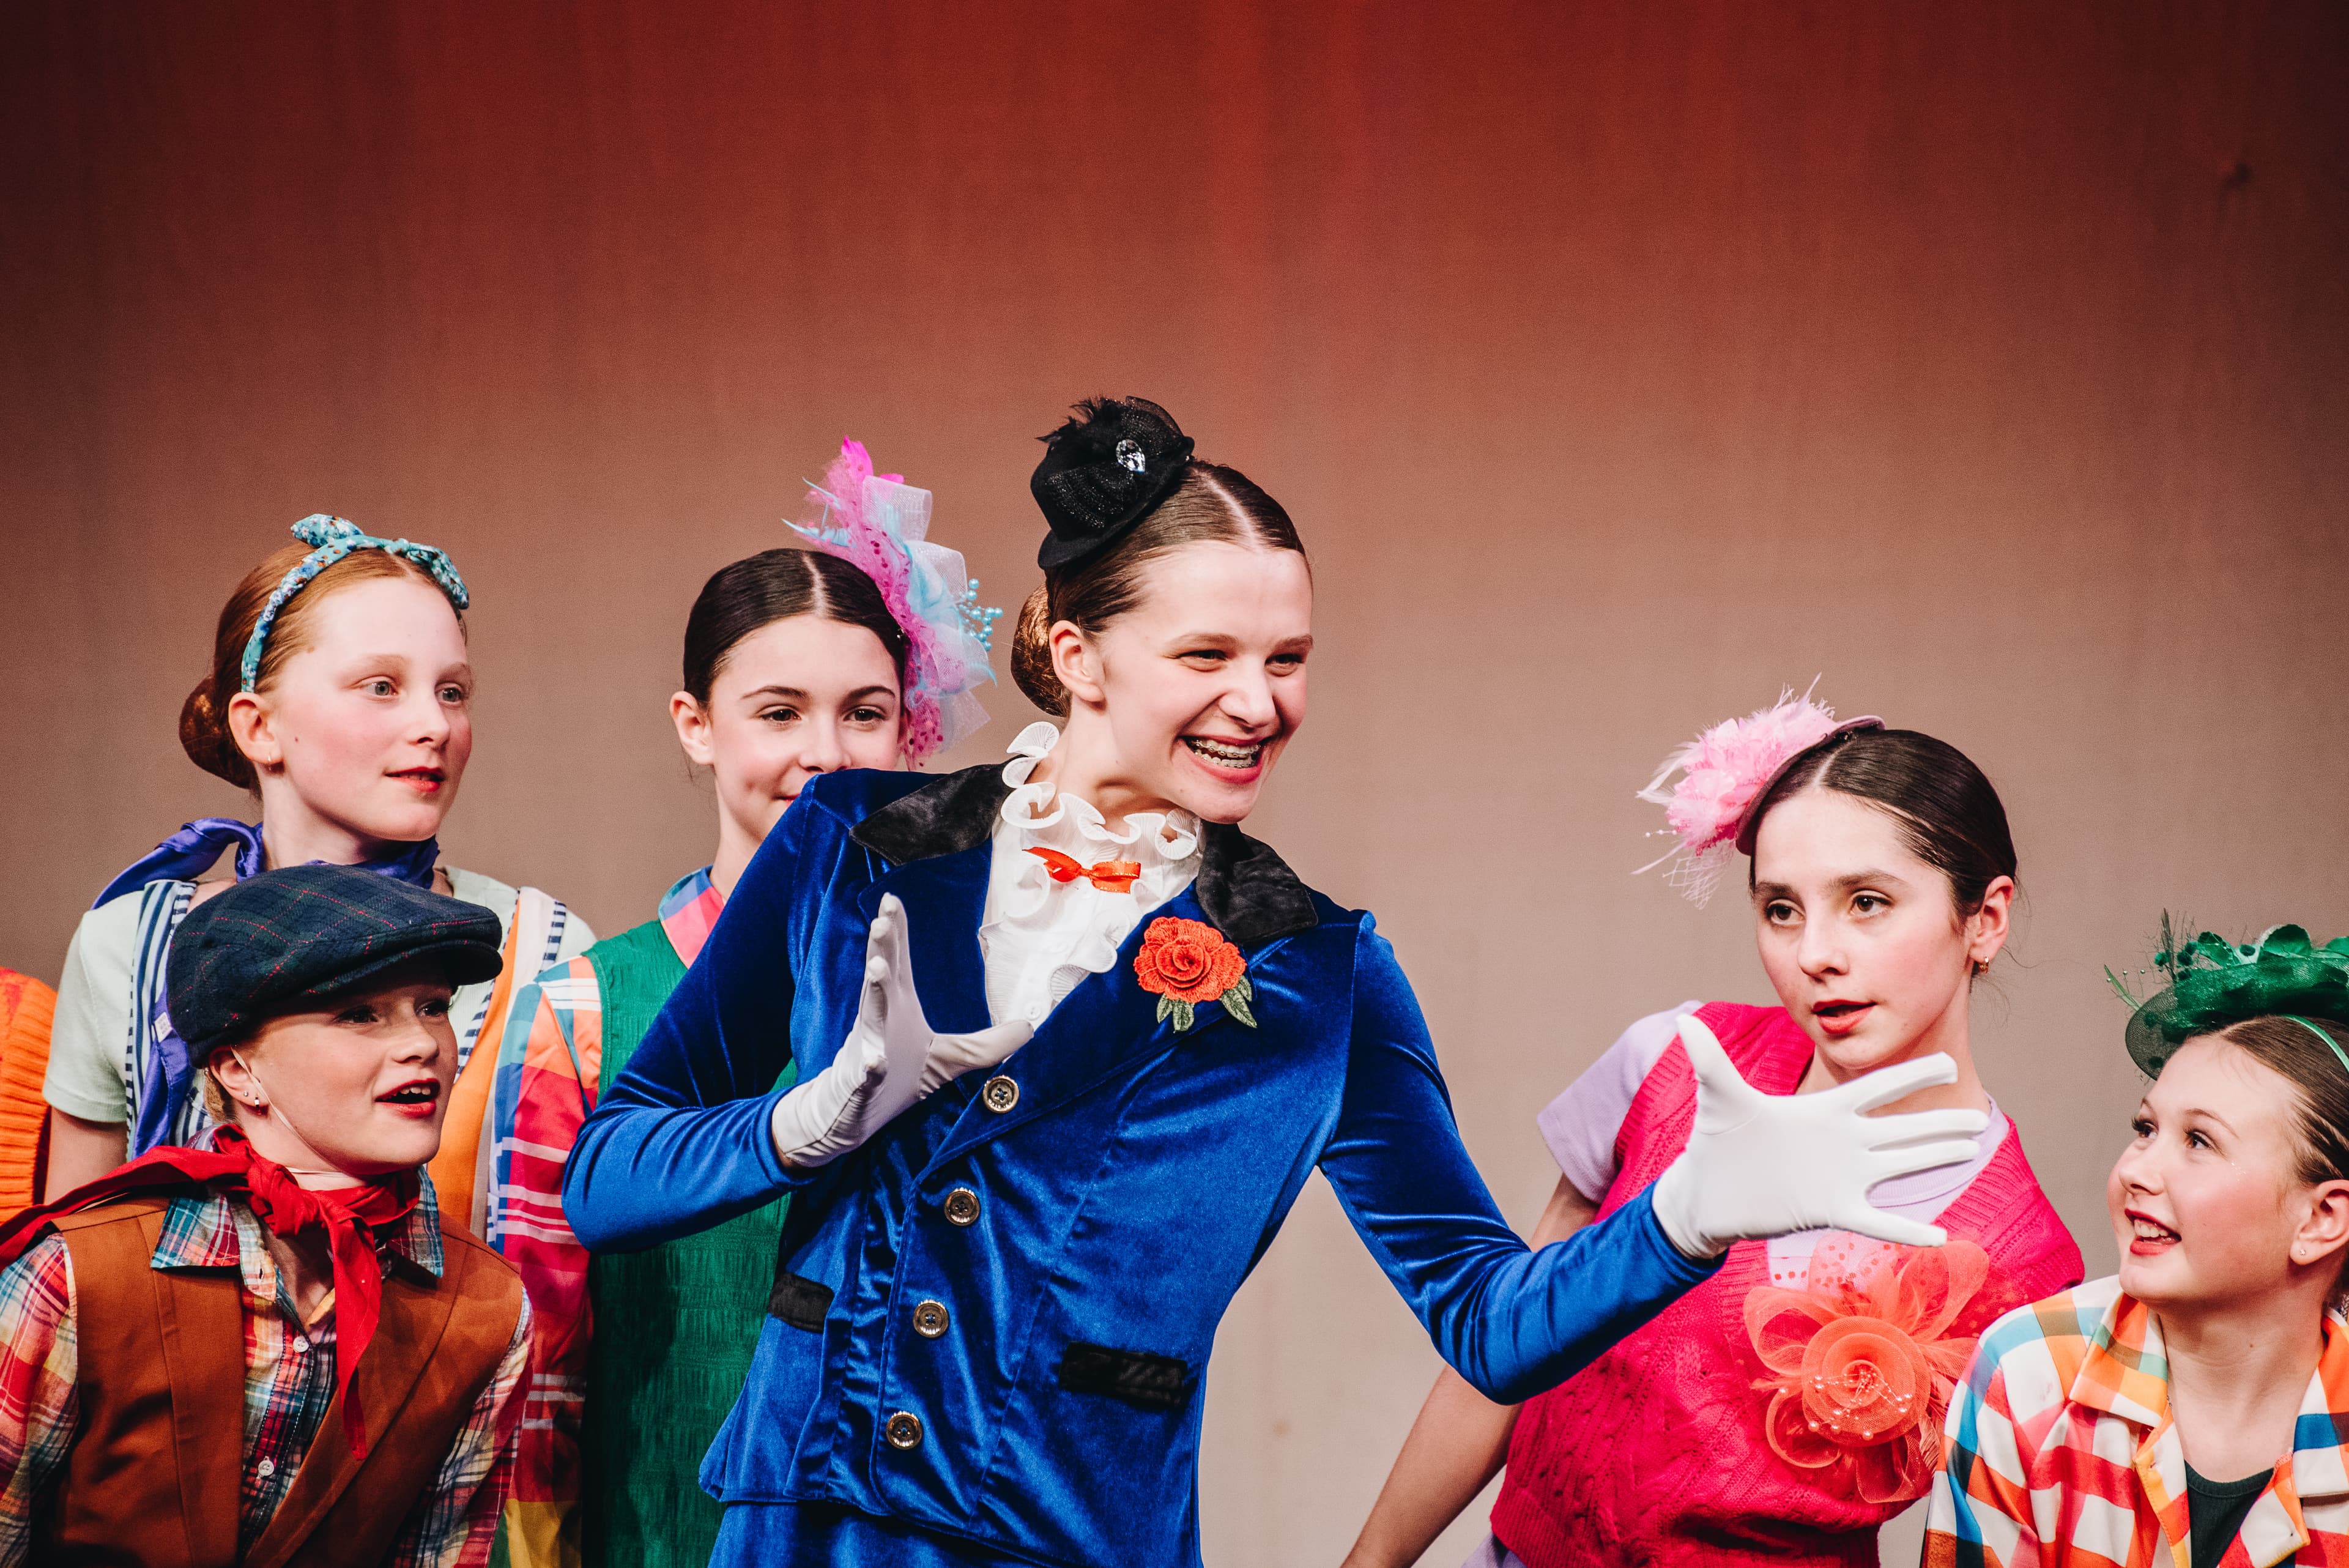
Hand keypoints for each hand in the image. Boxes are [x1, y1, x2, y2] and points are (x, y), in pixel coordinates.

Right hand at [769, 895, 1032, 1166]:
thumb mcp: (952, 1059)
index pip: (897, 960)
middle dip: (881, 946)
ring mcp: (869, 1046)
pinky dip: (869, 1066)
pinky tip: (873, 1061)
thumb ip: (989, 1045)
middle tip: (883, 920)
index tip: (893, 899)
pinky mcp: (863, 1079)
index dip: (897, 930)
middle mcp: (880, 1018)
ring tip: (877, 968)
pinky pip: (866, 1072)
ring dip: (873, 989)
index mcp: (897, 1005)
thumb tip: (1030, 1027)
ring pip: (869, 1013)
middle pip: (880, 974)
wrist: (855, 1112)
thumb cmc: (898, 1075)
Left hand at [1649, 1014, 1988, 1257]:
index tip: (1949, 1061)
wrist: (1706, 1192)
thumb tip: (1685, 1022)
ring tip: (1971, 1149)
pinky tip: (1940, 1236)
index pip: (1876, 1088)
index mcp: (1822, 1111)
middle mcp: (1840, 1141)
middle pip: (1901, 1127)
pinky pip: (1877, 1221)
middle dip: (1939, 1121)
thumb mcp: (1718, 1097)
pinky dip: (1906, 1229)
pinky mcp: (1830, 1209)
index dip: (1912, 1076)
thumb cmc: (1718, 1140)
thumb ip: (1710, 1060)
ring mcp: (1840, 1176)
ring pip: (1899, 1164)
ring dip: (1934, 1157)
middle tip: (1979, 1115)